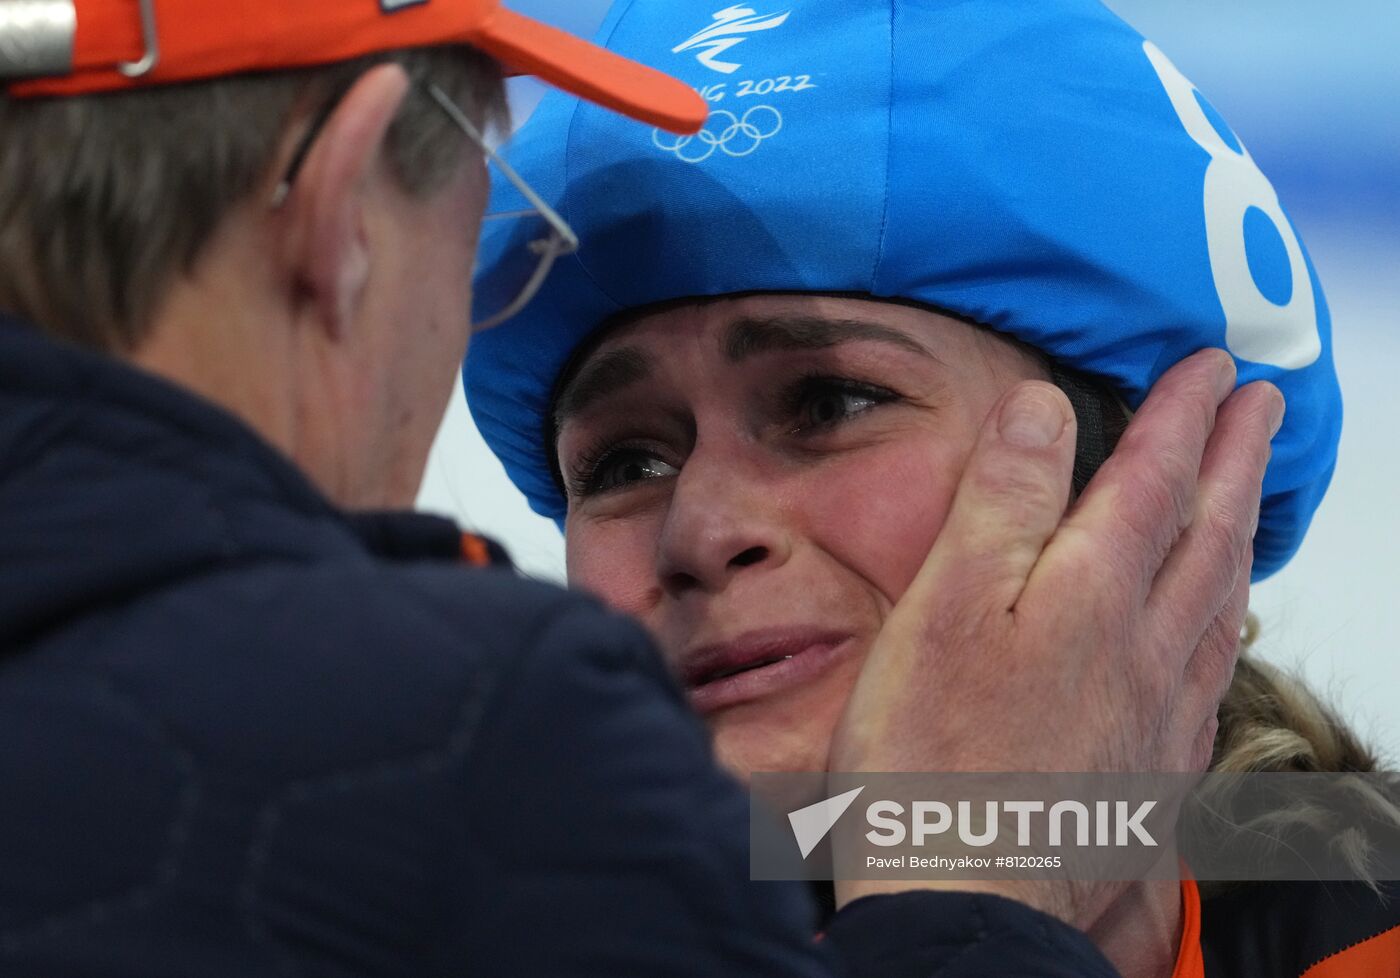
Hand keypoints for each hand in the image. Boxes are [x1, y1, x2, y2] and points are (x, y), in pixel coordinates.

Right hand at [828, 349, 1282, 927]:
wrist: (966, 903)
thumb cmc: (932, 760)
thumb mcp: (946, 607)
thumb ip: (1003, 503)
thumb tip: (1045, 407)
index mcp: (1091, 596)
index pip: (1150, 480)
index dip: (1180, 414)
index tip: (1210, 364)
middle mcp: (1145, 647)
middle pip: (1207, 532)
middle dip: (1234, 458)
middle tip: (1264, 404)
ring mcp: (1158, 712)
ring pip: (1222, 601)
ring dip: (1241, 534)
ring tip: (1251, 499)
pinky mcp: (1150, 767)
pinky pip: (1213, 671)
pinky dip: (1226, 623)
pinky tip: (1219, 633)